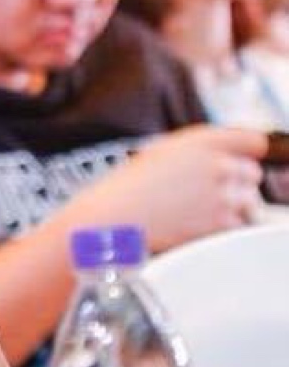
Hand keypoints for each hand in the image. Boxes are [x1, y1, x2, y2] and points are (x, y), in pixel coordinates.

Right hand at [61, 125, 267, 251]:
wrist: (114, 219)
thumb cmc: (127, 188)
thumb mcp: (161, 153)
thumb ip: (199, 150)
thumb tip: (228, 155)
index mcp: (199, 143)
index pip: (250, 140)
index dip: (248, 149)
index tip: (245, 156)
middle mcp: (215, 166)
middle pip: (251, 172)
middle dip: (235, 181)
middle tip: (208, 190)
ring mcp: (220, 196)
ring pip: (248, 200)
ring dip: (231, 204)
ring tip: (198, 208)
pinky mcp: (219, 224)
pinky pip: (237, 224)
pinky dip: (222, 226)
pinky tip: (195, 222)